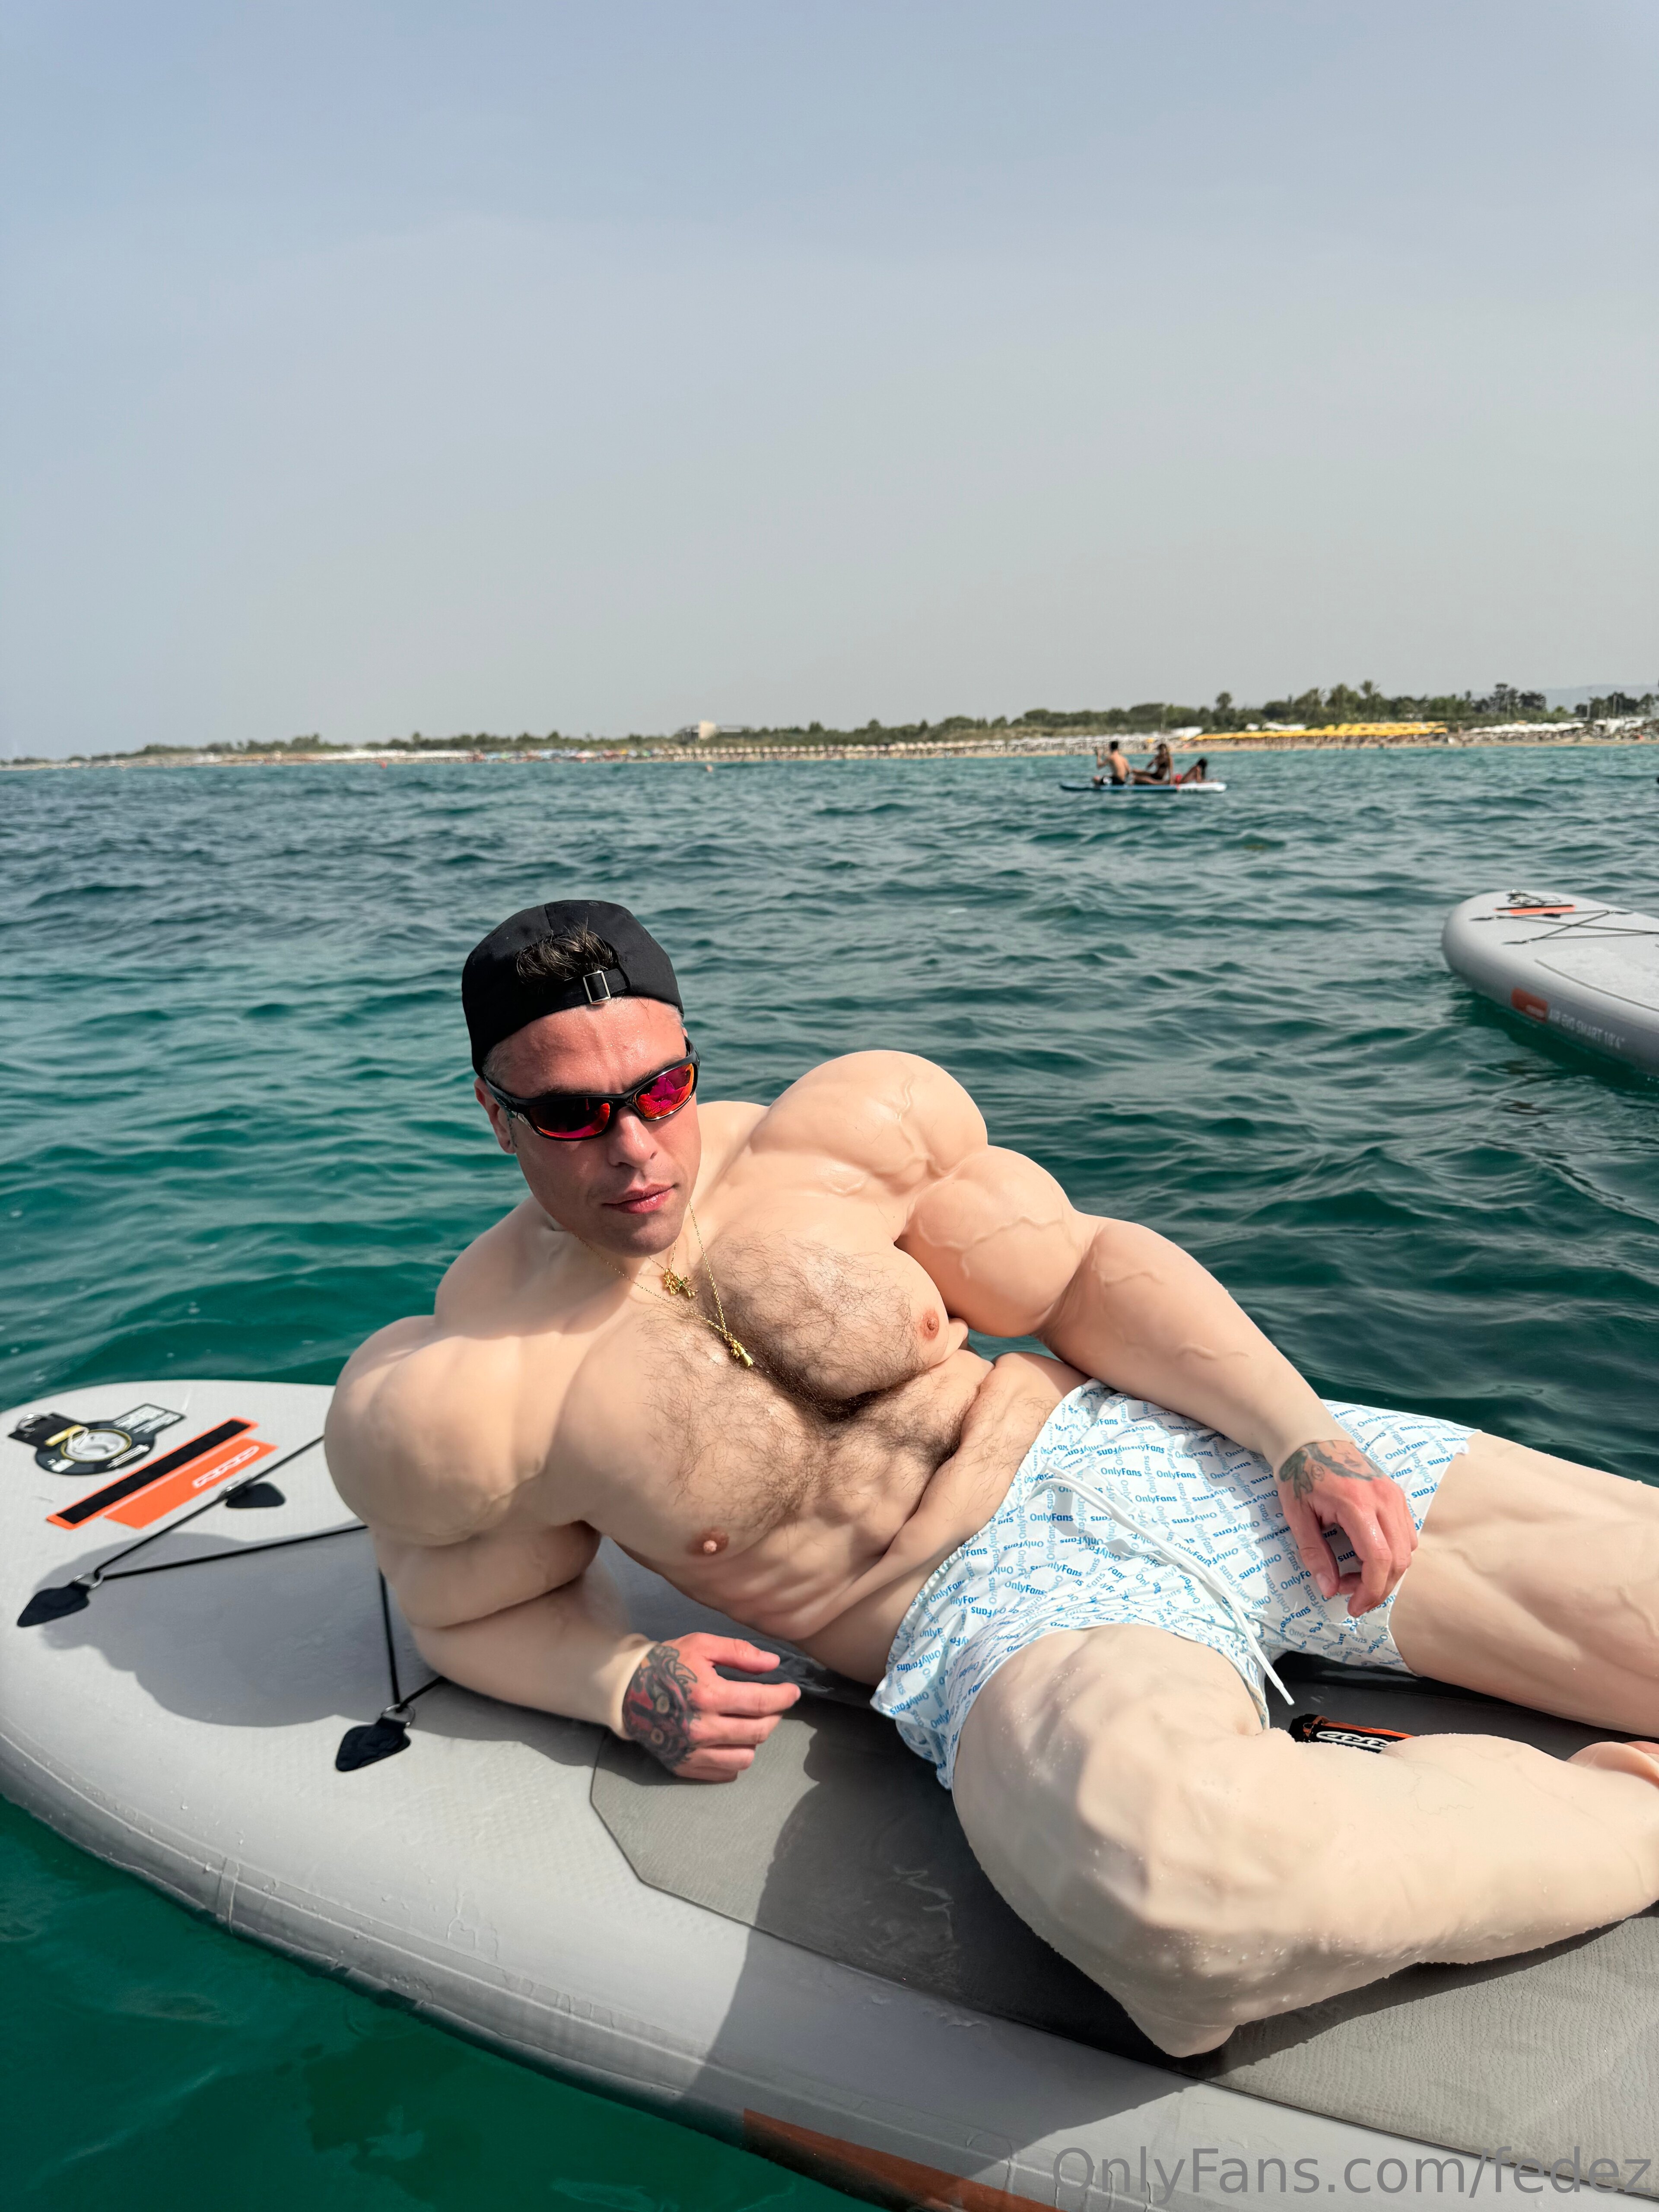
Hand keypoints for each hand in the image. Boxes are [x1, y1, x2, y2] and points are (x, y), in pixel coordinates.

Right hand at [619, 1633, 800, 1780]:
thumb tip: (773, 1663)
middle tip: (773, 1704)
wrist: (627, 1692)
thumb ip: (740, 1653)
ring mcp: (693, 1752)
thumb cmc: (668, 1663)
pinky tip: (731, 1739)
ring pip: (746, 1756)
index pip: (762, 1702)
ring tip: (749, 1721)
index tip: (792, 1691)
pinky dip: (736, 1757)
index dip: (784, 1697)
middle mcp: (703, 1728)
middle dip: (774, 1715)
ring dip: (755, 1738)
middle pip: (759, 1731)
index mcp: (709, 1695)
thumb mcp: (702, 1645)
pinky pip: (726, 1772)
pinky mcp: (685, 1766)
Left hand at [1275, 1436, 1417, 1615]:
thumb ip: (1314, 1553)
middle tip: (1351, 1597)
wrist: (1310, 1439)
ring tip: (1354, 1576)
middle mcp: (1384, 1499)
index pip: (1379, 1559)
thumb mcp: (1297, 1516)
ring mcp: (1394, 1495)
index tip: (1353, 1606)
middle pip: (1399, 1559)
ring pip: (1407, 1548)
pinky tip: (1367, 1557)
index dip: (1371, 1590)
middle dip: (1379, 1588)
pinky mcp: (1396, 1494)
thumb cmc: (1299, 1475)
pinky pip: (1406, 1533)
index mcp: (1357, 1504)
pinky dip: (1393, 1553)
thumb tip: (1328, 1589)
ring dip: (1387, 1572)